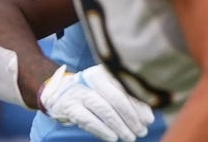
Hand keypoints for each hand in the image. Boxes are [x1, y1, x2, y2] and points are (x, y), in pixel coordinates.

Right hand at [38, 64, 154, 141]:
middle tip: (141, 131)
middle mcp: (90, 78)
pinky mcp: (69, 106)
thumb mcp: (107, 91)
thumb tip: (148, 117)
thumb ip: (126, 100)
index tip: (149, 120)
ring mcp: (78, 92)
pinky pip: (87, 119)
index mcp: (103, 72)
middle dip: (131, 118)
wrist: (58, 94)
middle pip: (116, 98)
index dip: (139, 105)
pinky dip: (102, 129)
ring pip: (103, 109)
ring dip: (119, 126)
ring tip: (130, 137)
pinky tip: (112, 137)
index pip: (125, 88)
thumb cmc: (91, 94)